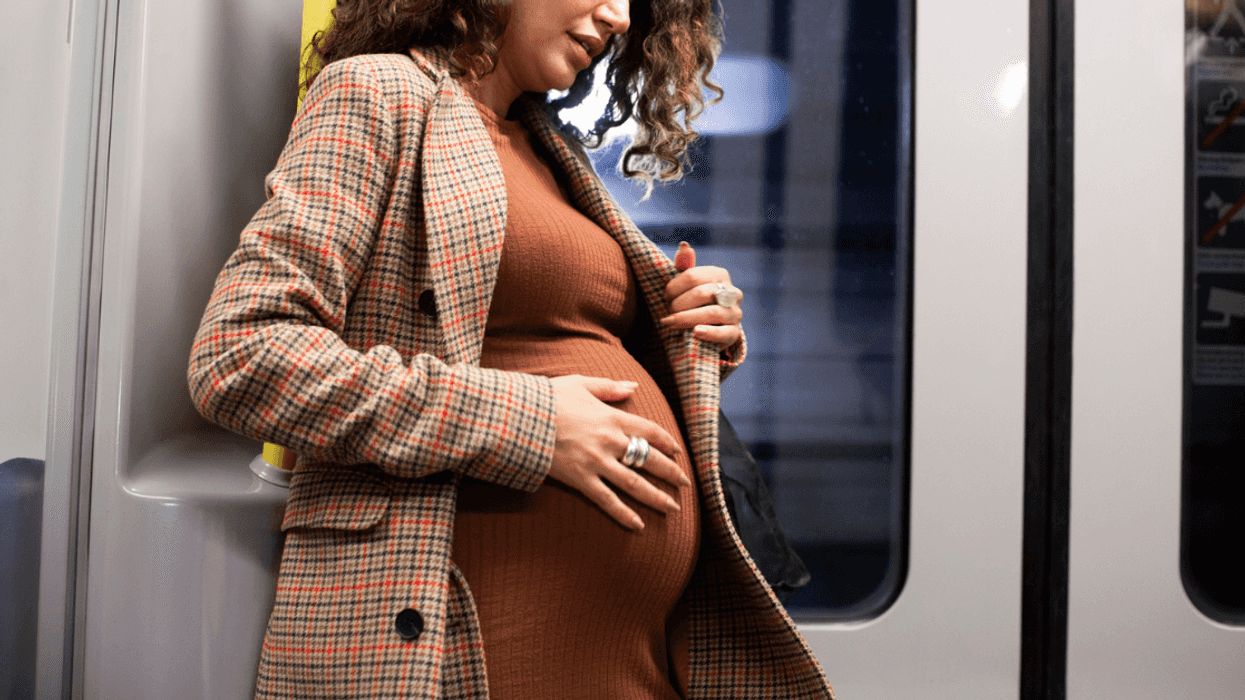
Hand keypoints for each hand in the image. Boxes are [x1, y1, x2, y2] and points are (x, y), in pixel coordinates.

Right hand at [547, 375, 691, 529]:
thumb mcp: (580, 384)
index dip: (667, 442)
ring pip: (635, 484)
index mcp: (612, 417)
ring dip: (657, 497)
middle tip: (686, 484)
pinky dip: (624, 514)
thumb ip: (609, 388)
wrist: (519, 417)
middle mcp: (610, 441)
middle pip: (650, 459)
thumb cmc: (547, 398)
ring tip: (673, 509)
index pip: (650, 431)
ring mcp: (596, 462)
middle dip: (671, 473)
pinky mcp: (580, 479)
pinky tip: (638, 525)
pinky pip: (607, 500)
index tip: (678, 452)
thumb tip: (633, 387)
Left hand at [660, 242, 743, 345]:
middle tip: (666, 311)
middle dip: (678, 304)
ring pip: (712, 313)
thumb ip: (685, 265)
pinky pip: (724, 333)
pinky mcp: (734, 333)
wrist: (707, 326)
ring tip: (670, 322)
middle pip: (701, 294)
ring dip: (686, 318)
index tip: (664, 297)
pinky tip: (695, 332)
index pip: (692, 276)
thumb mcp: (688, 283)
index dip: (673, 287)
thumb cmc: (693, 300)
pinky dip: (709, 333)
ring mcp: (735, 313)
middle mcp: (732, 292)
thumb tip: (684, 245)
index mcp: (720, 275)